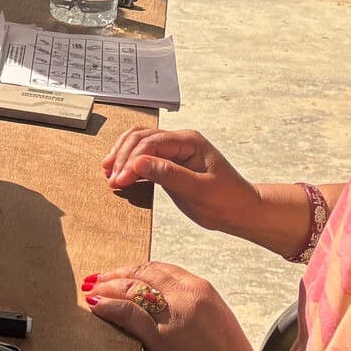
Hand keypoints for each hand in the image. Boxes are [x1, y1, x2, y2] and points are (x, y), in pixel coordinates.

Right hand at [103, 125, 260, 237]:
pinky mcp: (169, 165)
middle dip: (123, 156)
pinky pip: (144, 160)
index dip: (132, 158)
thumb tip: (138, 162)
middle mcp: (180, 142)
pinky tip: (121, 177)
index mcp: (189, 142)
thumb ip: (168, 174)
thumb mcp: (199, 190)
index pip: (151, 142)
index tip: (120, 178)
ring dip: (123, 158)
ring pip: (139, 145)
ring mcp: (174, 152)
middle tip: (111, 177)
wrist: (241, 211)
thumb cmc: (228, 200)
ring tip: (109, 174)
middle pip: (141, 138)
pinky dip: (130, 167)